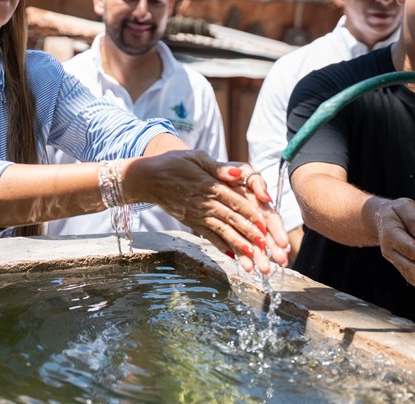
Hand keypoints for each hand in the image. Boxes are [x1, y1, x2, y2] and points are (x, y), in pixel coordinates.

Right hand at [133, 150, 288, 273]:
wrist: (147, 179)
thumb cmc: (174, 163)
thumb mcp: (196, 157)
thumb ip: (219, 167)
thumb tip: (239, 173)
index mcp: (210, 185)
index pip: (236, 202)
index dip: (252, 214)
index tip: (266, 226)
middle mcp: (205, 203)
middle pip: (232, 220)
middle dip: (251, 235)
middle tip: (267, 248)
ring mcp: (198, 215)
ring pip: (223, 232)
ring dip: (239, 245)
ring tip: (254, 258)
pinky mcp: (192, 222)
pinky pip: (209, 236)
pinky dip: (221, 246)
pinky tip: (233, 257)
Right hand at [374, 198, 414, 306]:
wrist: (384, 218)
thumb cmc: (399, 210)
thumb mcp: (406, 206)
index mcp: (390, 233)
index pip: (408, 247)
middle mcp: (389, 250)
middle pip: (408, 266)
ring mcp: (394, 260)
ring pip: (410, 276)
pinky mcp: (400, 266)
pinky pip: (411, 280)